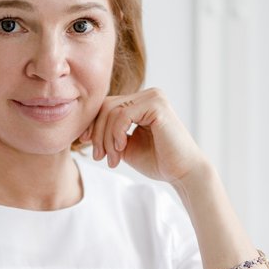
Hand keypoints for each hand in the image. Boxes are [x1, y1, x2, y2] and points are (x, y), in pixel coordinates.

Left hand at [81, 88, 208, 183]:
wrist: (183, 173)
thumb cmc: (158, 161)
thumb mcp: (125, 146)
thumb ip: (109, 133)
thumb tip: (85, 129)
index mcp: (141, 102)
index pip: (106, 106)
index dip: (93, 125)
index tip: (87, 145)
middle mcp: (148, 95)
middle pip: (106, 106)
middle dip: (98, 134)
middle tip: (100, 157)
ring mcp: (153, 97)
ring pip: (111, 111)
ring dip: (106, 138)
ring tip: (113, 159)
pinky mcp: (157, 104)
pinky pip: (122, 115)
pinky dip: (116, 133)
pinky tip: (122, 148)